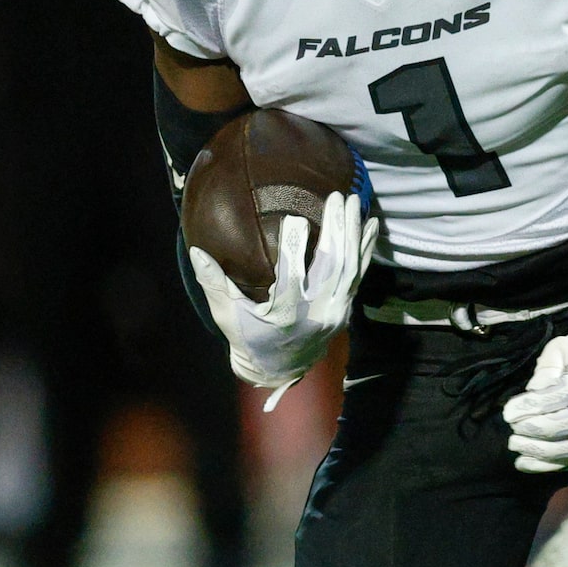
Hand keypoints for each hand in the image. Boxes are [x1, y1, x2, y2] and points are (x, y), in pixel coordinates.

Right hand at [188, 189, 375, 393]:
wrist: (280, 368)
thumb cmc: (248, 337)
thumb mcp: (227, 314)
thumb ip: (213, 283)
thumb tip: (196, 251)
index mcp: (285, 316)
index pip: (292, 279)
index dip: (295, 249)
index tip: (296, 219)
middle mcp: (316, 313)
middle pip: (332, 268)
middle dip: (336, 230)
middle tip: (337, 198)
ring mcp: (336, 311)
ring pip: (350, 268)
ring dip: (353, 233)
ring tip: (354, 202)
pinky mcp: (346, 308)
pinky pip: (360, 274)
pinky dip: (365, 249)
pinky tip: (371, 224)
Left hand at [505, 324, 567, 472]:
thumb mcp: (562, 347)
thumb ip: (547, 367)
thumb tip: (533, 391)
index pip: (566, 394)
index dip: (535, 405)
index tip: (509, 411)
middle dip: (537, 427)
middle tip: (512, 424)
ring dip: (540, 450)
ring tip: (514, 443)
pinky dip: (546, 466)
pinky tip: (522, 462)